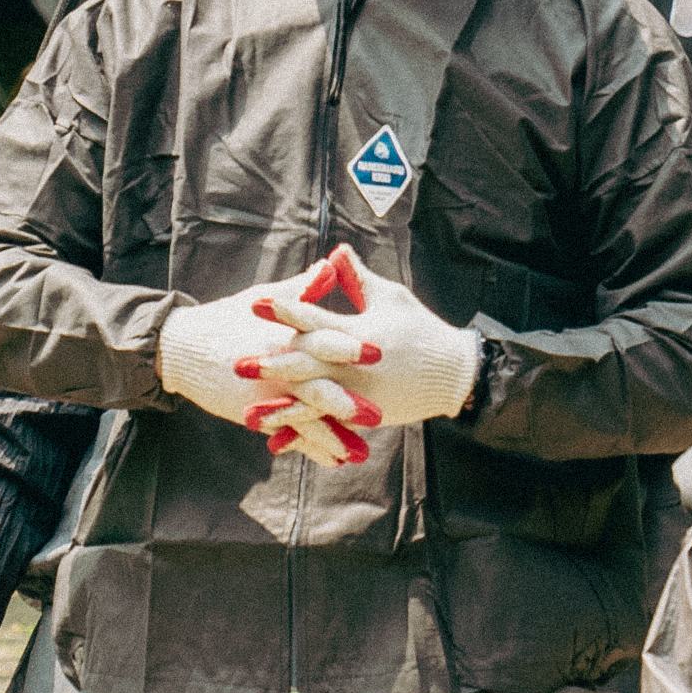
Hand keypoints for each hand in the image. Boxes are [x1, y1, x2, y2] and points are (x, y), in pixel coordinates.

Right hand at [157, 291, 365, 463]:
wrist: (182, 348)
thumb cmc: (228, 317)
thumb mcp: (265, 297)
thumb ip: (302, 288)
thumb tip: (332, 265)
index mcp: (281, 333)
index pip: (319, 339)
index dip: (348, 346)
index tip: (378, 353)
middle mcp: (274, 365)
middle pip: (313, 385)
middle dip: (345, 401)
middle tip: (375, 414)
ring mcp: (263, 393)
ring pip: (303, 417)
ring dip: (333, 436)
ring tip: (360, 452)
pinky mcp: (255, 413)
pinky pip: (288, 433)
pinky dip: (310, 447)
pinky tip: (335, 461)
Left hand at [246, 246, 481, 435]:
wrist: (452, 374)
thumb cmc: (420, 329)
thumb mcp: (391, 298)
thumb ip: (358, 278)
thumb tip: (335, 251)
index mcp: (359, 333)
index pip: (316, 319)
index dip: (285, 310)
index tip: (256, 304)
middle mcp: (356, 366)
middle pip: (308, 364)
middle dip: (272, 364)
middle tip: (239, 365)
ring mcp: (360, 394)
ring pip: (314, 402)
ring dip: (280, 408)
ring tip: (249, 414)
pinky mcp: (363, 416)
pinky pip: (328, 426)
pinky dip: (303, 433)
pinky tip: (277, 441)